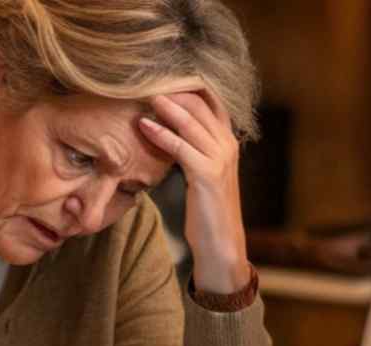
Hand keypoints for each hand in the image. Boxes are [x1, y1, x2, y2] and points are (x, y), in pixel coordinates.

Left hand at [138, 91, 250, 293]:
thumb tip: (166, 129)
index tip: (162, 77)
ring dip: (165, 106)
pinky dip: (161, 134)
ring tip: (143, 94)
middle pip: (200, 104)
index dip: (189, 86)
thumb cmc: (206, 209)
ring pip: (191, 121)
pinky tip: (143, 126)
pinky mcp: (207, 174)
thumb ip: (192, 149)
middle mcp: (228, 145)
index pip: (211, 101)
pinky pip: (181, 147)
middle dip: (174, 90)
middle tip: (147, 81)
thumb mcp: (202, 172)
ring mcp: (220, 158)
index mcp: (228, 141)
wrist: (220, 243)